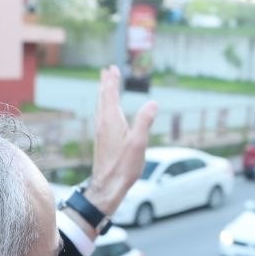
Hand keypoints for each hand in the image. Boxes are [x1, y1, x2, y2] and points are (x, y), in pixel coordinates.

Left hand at [83, 66, 157, 216]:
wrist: (107, 186)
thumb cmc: (123, 167)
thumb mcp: (138, 143)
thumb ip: (145, 121)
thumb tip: (153, 103)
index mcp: (111, 121)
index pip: (110, 95)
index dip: (111, 81)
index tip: (112, 68)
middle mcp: (103, 124)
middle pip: (103, 98)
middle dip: (105, 84)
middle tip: (106, 71)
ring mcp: (101, 132)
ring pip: (101, 107)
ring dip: (103, 94)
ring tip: (105, 86)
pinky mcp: (102, 140)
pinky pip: (102, 116)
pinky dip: (104, 106)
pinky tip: (107, 112)